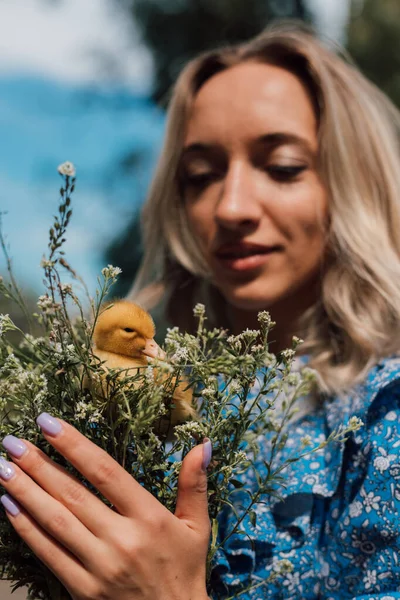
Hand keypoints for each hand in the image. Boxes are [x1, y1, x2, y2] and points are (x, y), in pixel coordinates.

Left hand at [0, 413, 211, 599]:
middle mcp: (122, 539)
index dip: (75, 445)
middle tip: (13, 442)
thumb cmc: (185, 570)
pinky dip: (26, 529)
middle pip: (72, 494)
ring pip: (55, 521)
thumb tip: (202, 444)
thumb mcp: (197, 526)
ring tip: (4, 468)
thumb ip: (194, 484)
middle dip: (38, 465)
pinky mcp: (83, 590)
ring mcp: (99, 567)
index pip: (105, 472)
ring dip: (25, 493)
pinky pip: (49, 554)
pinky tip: (10, 507)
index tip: (50, 424)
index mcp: (149, 518)